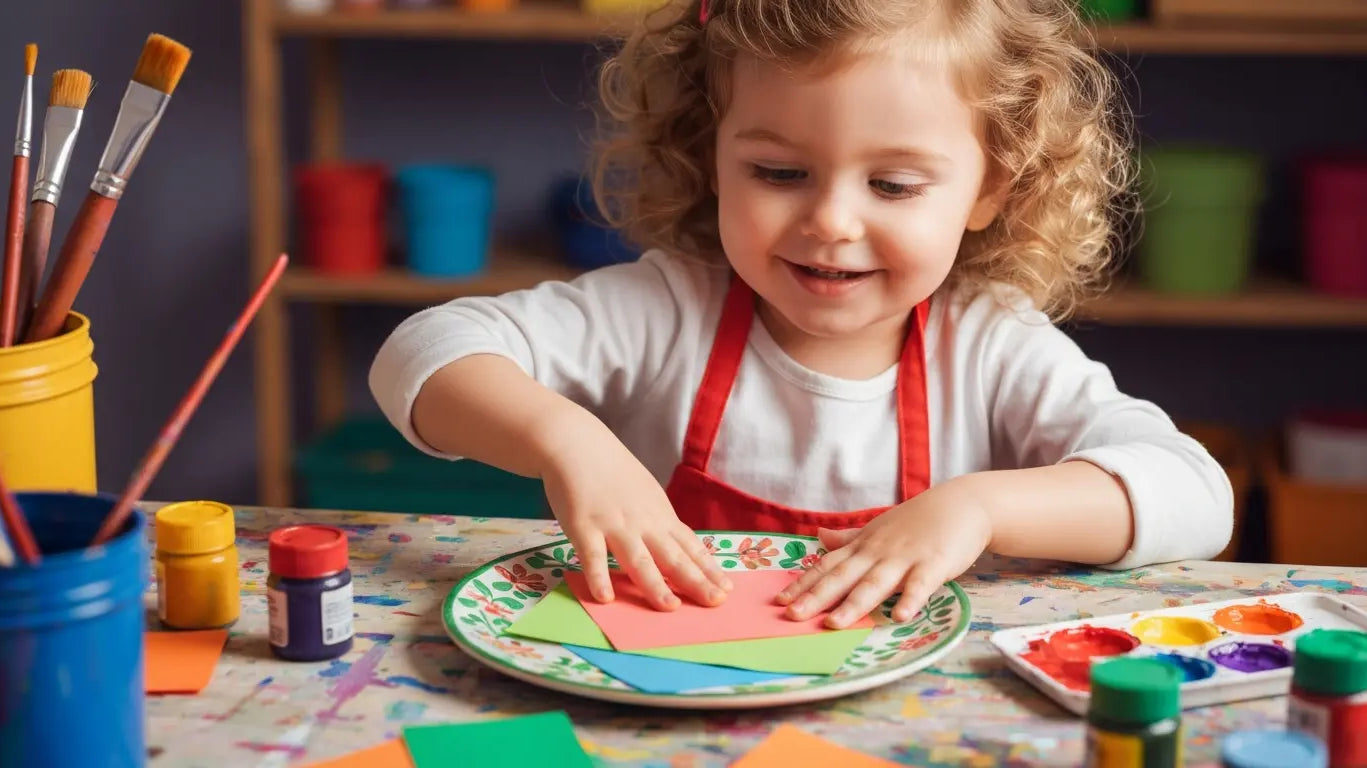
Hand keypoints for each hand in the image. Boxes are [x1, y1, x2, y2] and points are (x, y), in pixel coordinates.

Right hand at [539, 414, 731, 611]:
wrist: (577, 444)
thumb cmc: (612, 471)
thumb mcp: (646, 493)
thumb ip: (659, 521)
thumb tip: (679, 545)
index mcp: (659, 515)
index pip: (690, 546)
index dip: (708, 568)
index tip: (727, 588)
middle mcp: (642, 522)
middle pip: (673, 556)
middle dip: (695, 581)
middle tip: (715, 601)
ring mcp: (613, 525)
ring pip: (638, 559)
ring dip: (654, 584)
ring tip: (669, 606)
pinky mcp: (584, 527)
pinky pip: (593, 556)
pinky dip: (599, 577)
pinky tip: (605, 598)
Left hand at [774, 481, 991, 628]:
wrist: (961, 504)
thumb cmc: (918, 520)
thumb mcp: (878, 527)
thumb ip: (849, 537)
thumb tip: (818, 537)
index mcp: (864, 546)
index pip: (827, 566)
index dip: (804, 583)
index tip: (780, 601)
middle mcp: (878, 552)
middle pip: (843, 577)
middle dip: (816, 597)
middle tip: (792, 616)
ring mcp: (905, 558)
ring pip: (875, 583)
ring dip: (854, 604)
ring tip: (833, 624)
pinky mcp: (933, 565)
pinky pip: (920, 585)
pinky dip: (909, 600)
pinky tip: (899, 617)